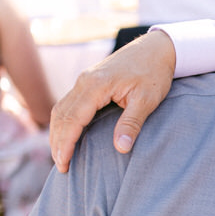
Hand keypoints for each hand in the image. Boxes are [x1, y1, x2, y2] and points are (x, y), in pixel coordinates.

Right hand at [49, 30, 176, 171]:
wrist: (156, 48)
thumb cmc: (154, 73)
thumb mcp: (147, 99)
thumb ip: (132, 123)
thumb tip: (121, 148)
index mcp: (96, 86)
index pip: (73, 119)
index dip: (66, 144)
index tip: (64, 164)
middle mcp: (84, 82)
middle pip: (61, 116)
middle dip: (58, 143)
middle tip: (61, 167)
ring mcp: (84, 80)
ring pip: (61, 109)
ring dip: (57, 133)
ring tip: (61, 156)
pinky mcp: (88, 81)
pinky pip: (68, 103)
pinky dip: (64, 121)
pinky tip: (67, 135)